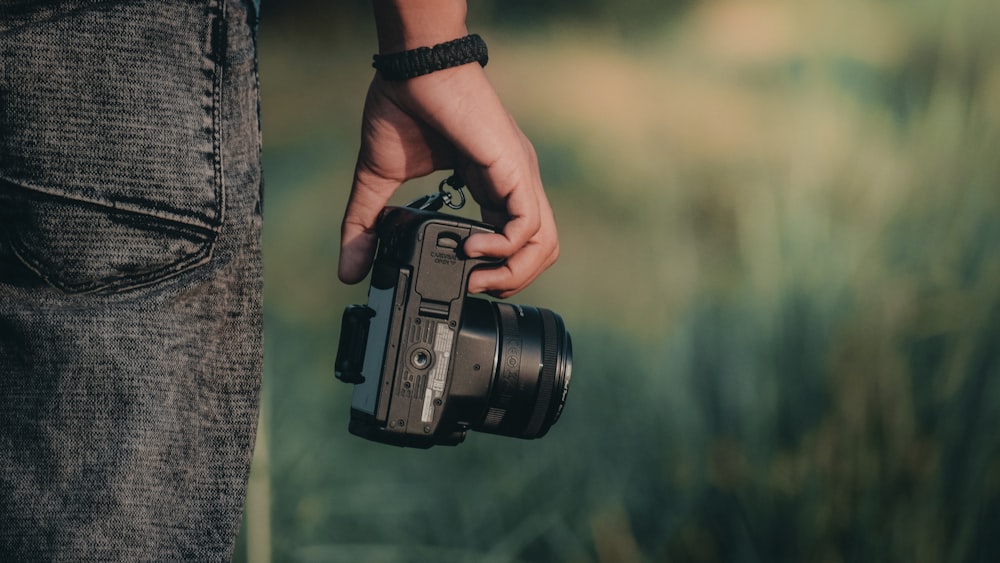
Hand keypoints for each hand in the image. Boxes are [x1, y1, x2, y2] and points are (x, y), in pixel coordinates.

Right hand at [338, 61, 558, 297]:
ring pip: (544, 243)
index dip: (498, 270)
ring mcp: (518, 176)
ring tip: (475, 275)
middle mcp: (513, 183)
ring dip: (512, 272)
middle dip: (511, 280)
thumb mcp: (379, 180)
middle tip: (473, 286)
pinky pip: (529, 223)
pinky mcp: (513, 168)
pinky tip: (472, 248)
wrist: (413, 67)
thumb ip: (365, 224)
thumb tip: (347, 270)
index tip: (464, 280)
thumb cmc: (403, 106)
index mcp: (492, 184)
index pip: (517, 240)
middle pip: (541, 249)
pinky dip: (504, 247)